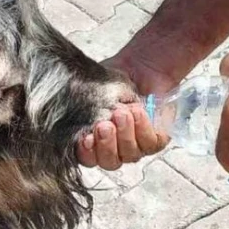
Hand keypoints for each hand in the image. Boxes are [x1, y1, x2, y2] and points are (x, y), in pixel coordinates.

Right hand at [76, 53, 172, 169]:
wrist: (141, 65)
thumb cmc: (112, 81)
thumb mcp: (92, 90)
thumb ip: (80, 104)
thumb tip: (71, 110)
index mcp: (94, 142)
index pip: (87, 158)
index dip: (86, 153)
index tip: (86, 138)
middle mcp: (116, 149)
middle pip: (109, 162)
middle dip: (106, 145)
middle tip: (105, 125)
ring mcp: (137, 147)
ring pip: (130, 155)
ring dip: (125, 134)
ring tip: (122, 113)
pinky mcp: (157, 140)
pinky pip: (150, 143)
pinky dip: (143, 127)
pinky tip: (137, 111)